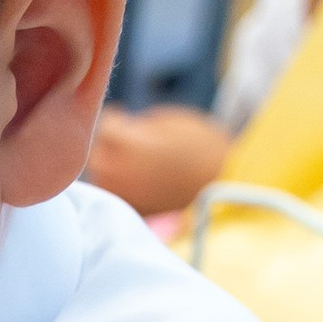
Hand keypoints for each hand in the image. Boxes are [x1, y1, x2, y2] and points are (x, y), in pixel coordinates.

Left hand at [86, 103, 229, 217]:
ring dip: (112, 163)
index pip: (103, 123)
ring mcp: (121, 193)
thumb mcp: (170, 120)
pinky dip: (123, 183)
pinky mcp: (130, 208)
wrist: (225, 187)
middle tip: (126, 136)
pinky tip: (140, 177)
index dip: (114, 116)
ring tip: (135, 157)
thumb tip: (121, 129)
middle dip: (108, 141)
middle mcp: (115, 170)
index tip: (122, 112)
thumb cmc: (203, 147)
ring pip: (102, 172)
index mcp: (125, 143)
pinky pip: (116, 190)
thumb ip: (137, 124)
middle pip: (96, 150)